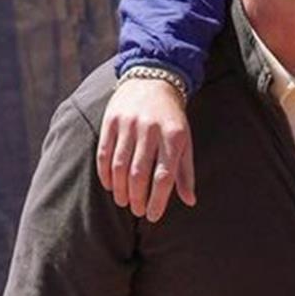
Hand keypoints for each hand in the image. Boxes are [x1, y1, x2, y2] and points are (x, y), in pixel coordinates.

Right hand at [97, 79, 196, 220]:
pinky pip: (105, 152)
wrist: (153, 79)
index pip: (164, 176)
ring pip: (120, 165)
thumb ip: (186, 171)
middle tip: (137, 211)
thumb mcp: (185, 140)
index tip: (152, 216)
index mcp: (174, 136)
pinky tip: (109, 185)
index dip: (157, 200)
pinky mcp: (111, 119)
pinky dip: (105, 173)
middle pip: (139, 173)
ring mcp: (129, 124)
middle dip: (137, 198)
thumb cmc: (172, 118)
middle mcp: (150, 129)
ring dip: (120, 189)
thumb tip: (190, 201)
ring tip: (123, 202)